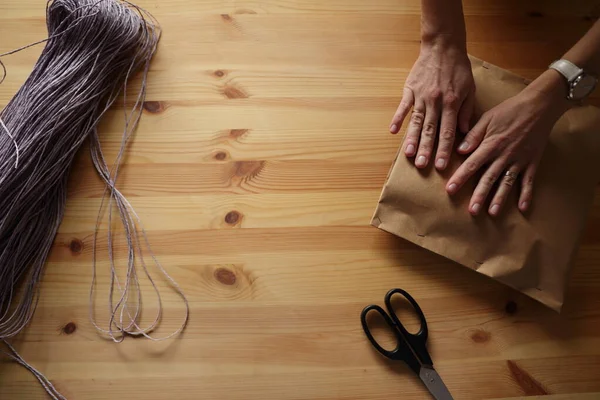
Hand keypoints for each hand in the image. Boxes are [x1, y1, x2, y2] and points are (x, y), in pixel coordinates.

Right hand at [390, 37, 475, 170]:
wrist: (443, 47)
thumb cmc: (458, 69)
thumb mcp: (470, 89)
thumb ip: (467, 111)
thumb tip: (464, 132)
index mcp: (451, 103)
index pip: (448, 132)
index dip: (444, 150)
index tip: (441, 166)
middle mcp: (435, 102)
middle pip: (430, 130)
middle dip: (426, 149)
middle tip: (422, 166)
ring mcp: (421, 96)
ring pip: (416, 121)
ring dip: (412, 139)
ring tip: (408, 154)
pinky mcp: (410, 90)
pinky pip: (403, 106)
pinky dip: (397, 118)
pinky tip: (392, 131)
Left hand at [446, 70, 570, 215]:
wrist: (539, 106)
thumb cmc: (510, 110)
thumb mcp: (487, 118)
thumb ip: (473, 136)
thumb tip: (459, 151)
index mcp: (490, 145)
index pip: (471, 165)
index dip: (460, 178)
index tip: (450, 190)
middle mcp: (504, 156)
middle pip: (489, 178)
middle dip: (479, 195)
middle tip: (472, 211)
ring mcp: (519, 160)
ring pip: (507, 183)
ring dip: (500, 198)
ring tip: (493, 213)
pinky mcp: (532, 162)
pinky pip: (529, 181)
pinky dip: (526, 194)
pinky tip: (523, 208)